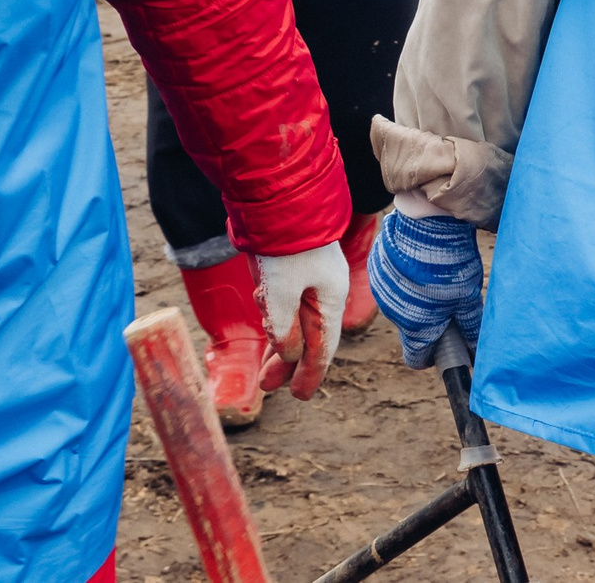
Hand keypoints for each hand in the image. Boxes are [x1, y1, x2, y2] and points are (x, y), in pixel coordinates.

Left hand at [253, 242, 349, 399]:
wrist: (277, 199)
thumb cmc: (285, 246)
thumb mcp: (281, 293)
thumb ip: (284, 328)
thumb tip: (287, 355)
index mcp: (331, 296)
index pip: (324, 345)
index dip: (311, 373)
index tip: (300, 396)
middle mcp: (322, 290)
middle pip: (308, 336)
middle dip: (289, 364)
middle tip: (269, 387)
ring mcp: (305, 279)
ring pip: (293, 322)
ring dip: (278, 346)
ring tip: (263, 371)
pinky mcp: (288, 270)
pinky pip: (284, 303)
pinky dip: (275, 319)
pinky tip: (264, 321)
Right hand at [366, 207, 484, 369]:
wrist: (424, 222)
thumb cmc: (448, 263)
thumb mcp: (467, 297)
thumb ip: (470, 326)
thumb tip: (476, 350)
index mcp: (415, 327)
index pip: (417, 358)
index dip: (433, 356)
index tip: (446, 345)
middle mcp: (392, 313)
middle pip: (412, 328)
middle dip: (429, 320)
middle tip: (451, 299)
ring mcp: (380, 289)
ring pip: (401, 302)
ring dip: (416, 295)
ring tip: (436, 272)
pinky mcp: (376, 266)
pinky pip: (391, 280)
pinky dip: (404, 275)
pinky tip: (420, 258)